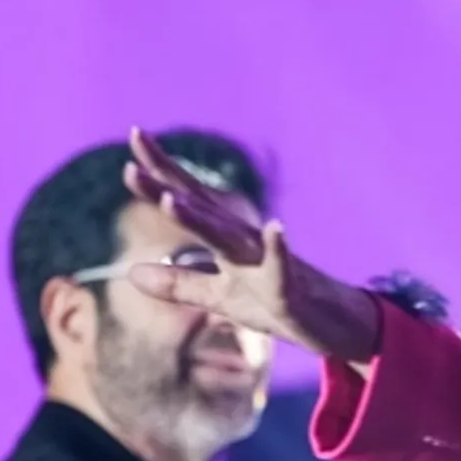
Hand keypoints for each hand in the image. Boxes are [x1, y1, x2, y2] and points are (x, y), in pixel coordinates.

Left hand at [122, 127, 380, 361]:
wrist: (330, 323)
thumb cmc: (275, 305)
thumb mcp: (219, 297)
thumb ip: (179, 284)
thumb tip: (131, 272)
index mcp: (226, 240)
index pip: (189, 198)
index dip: (159, 173)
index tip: (134, 137)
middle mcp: (245, 241)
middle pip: (201, 207)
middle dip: (167, 182)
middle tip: (134, 150)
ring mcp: (267, 262)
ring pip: (230, 237)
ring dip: (202, 219)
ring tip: (173, 200)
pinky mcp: (289, 290)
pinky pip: (282, 267)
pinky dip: (278, 248)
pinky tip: (275, 228)